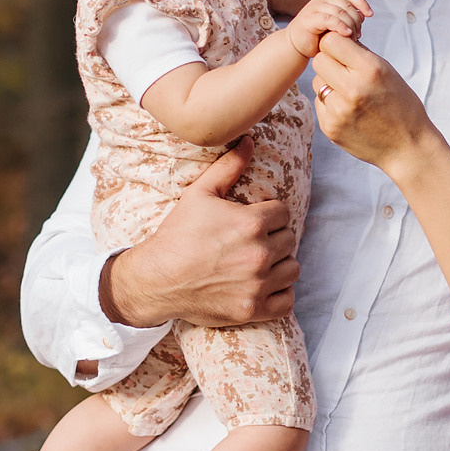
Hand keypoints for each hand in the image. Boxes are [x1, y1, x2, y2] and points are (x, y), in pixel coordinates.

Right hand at [102, 140, 299, 327]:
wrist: (156, 279)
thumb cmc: (177, 235)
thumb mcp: (199, 194)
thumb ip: (228, 166)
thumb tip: (249, 141)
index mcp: (251, 223)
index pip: (283, 213)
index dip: (269, 214)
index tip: (253, 221)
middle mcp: (259, 254)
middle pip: (289, 240)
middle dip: (274, 238)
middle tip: (253, 242)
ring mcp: (258, 284)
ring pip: (293, 269)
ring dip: (280, 265)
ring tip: (260, 263)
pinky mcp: (254, 309)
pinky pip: (287, 300)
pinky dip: (280, 294)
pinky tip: (264, 285)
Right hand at [284, 0, 371, 58]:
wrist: (295, 46)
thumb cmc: (316, 37)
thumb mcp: (335, 25)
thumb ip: (347, 18)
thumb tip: (364, 15)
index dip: (362, 3)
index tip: (370, 14)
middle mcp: (322, 0)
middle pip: (347, 5)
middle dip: (356, 19)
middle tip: (359, 34)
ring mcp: (315, 8)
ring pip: (340, 12)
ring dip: (350, 25)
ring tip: (354, 37)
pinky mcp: (310, 18)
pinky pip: (330, 19)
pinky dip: (341, 26)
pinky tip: (347, 34)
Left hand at [309, 33, 434, 170]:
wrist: (407, 147)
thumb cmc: (401, 106)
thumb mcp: (388, 72)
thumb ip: (360, 54)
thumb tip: (336, 37)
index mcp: (370, 70)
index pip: (331, 41)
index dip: (336, 42)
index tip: (344, 49)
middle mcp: (352, 89)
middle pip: (319, 59)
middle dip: (330, 60)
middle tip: (344, 69)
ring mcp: (338, 110)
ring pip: (316, 81)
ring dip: (329, 82)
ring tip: (349, 92)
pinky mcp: (330, 127)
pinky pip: (319, 102)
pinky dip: (330, 103)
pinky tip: (349, 110)